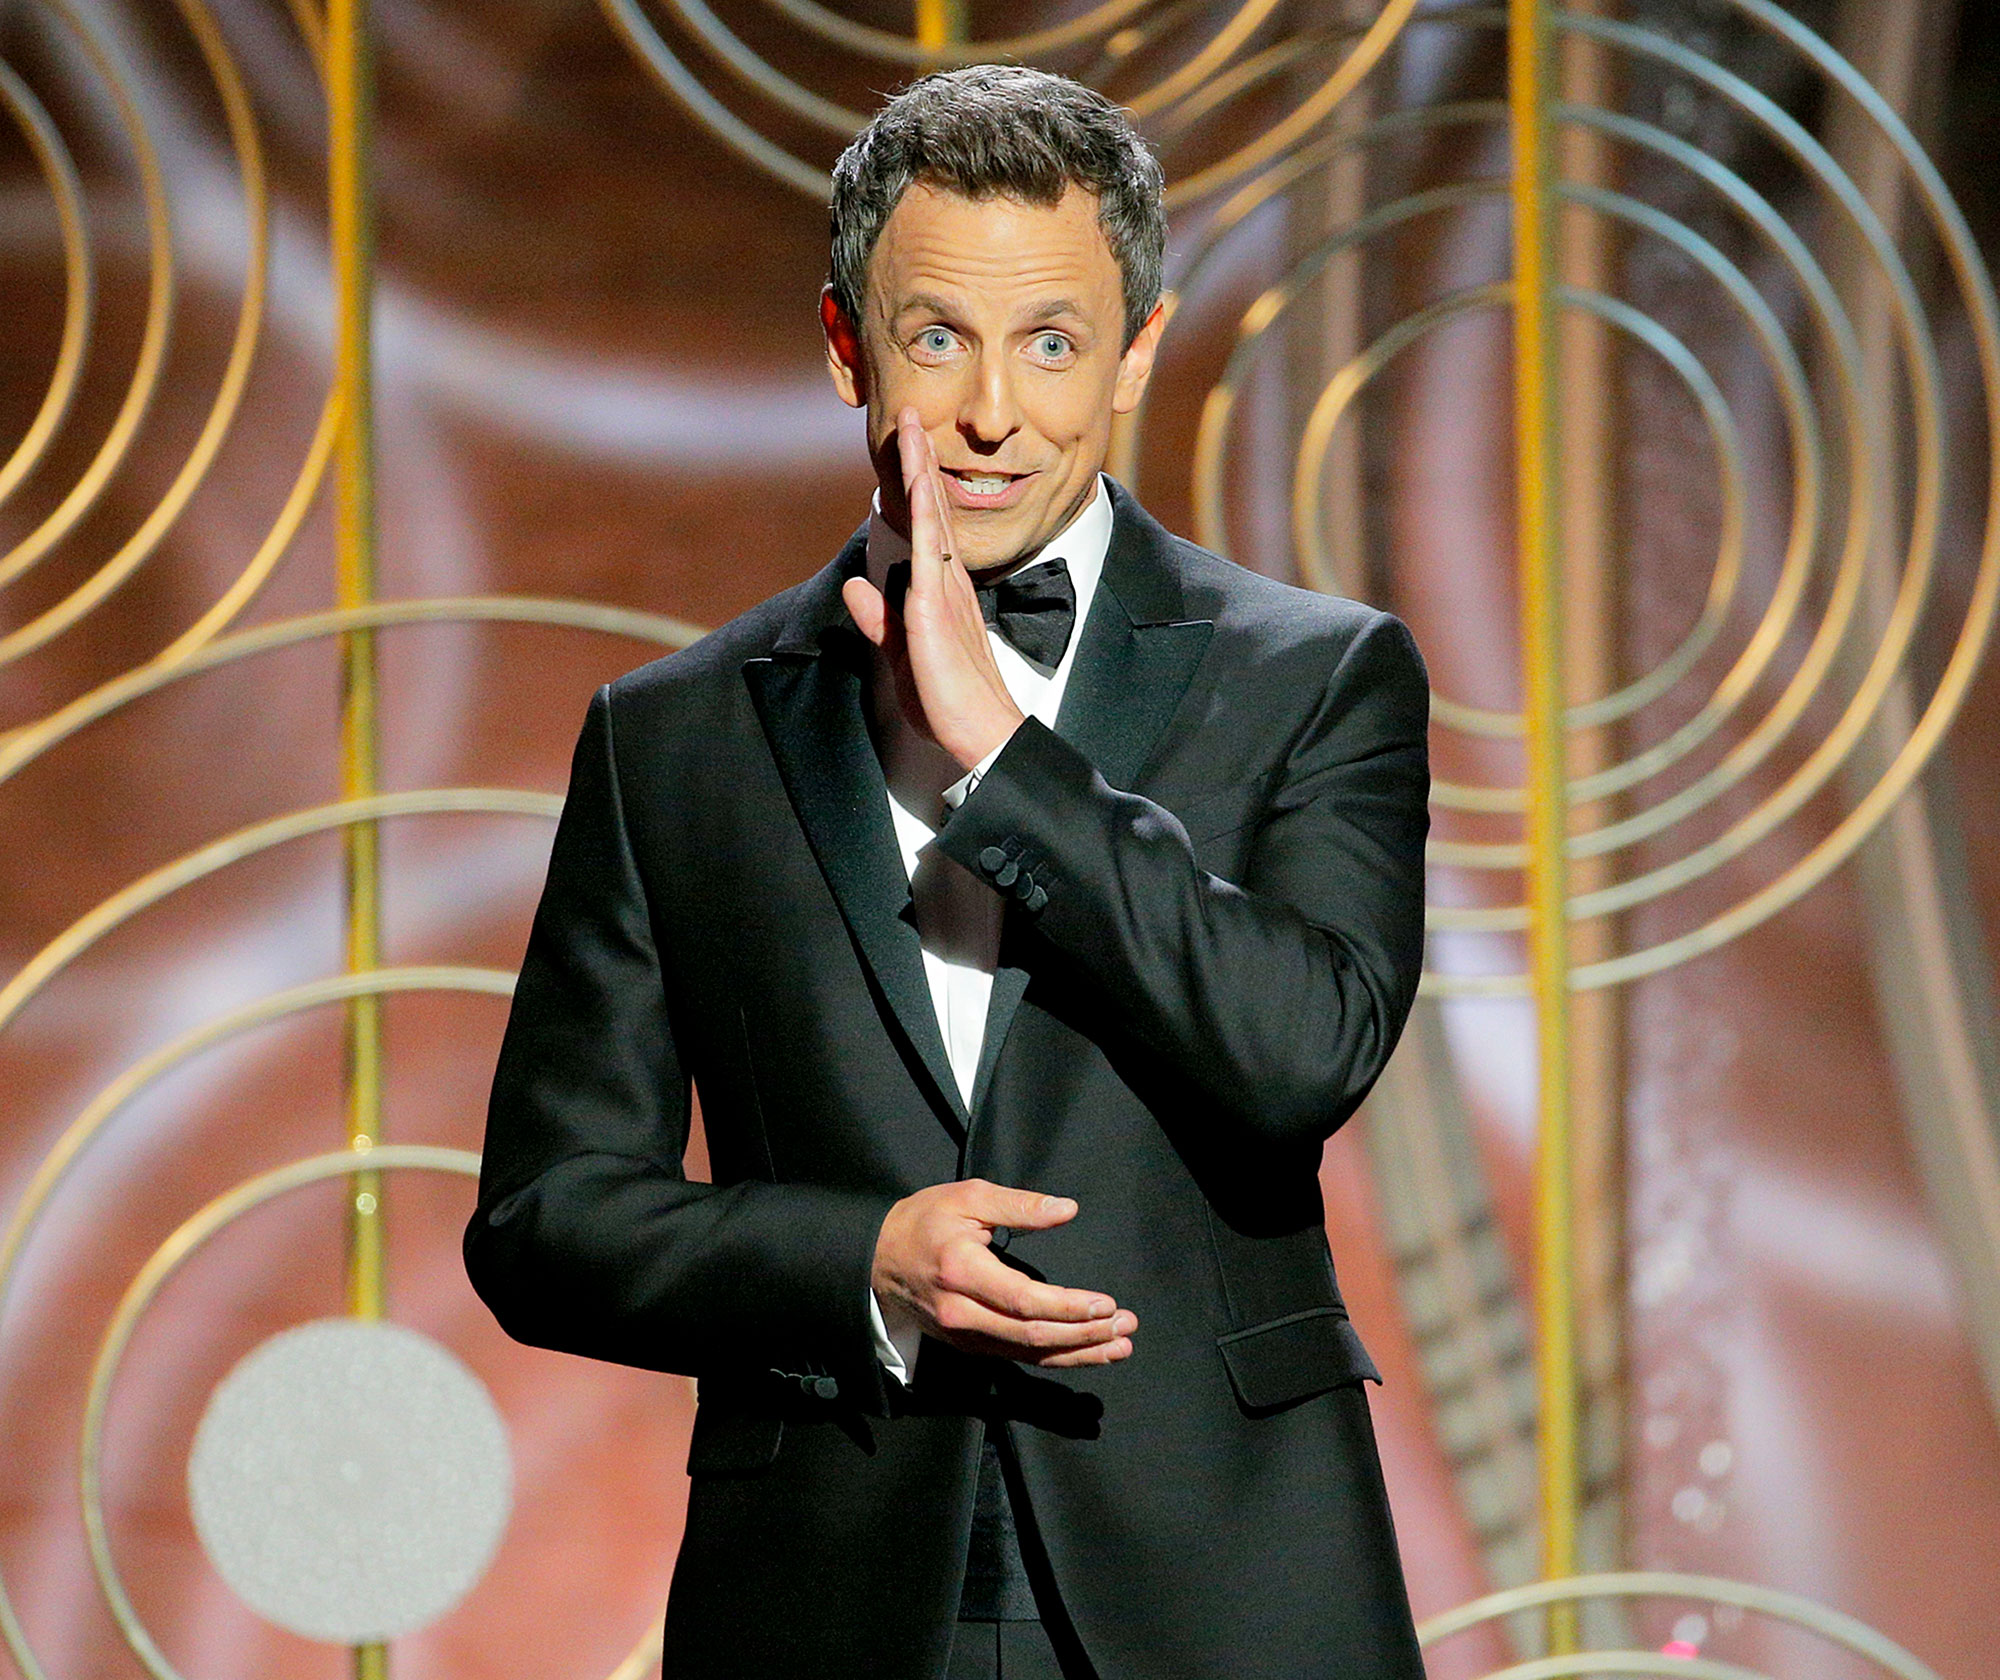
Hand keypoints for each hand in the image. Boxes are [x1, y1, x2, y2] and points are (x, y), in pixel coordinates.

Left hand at [842, 409, 1025, 769]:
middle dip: (919, 461)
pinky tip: (916, 487)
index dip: (914, 486)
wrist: (980, 733)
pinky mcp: (935, 609)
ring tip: (912, 430)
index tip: (907, 448)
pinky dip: (922, 516)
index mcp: (941, 590)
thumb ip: (878, 619)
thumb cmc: (948, 700)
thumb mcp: (900, 654)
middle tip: (911, 416)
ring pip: (930, 518)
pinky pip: (928, 552)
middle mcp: (947, 581)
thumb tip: (856, 587)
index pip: (925, 527)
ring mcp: (944, 591)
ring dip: (919, 472)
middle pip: (930, 508)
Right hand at [871, 1179, 1137, 1368]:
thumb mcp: (968, 1197)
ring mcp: (964, 1335)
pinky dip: (1055, 1357)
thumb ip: (1019, 1205)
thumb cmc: (925, 1222)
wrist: (877, 1259)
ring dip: (1078, 1353)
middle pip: (1032, 1336)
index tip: (1106, 1305)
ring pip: (1028, 1354)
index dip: (1068, 1308)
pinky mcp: (968, 1345)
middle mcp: (963, 1313)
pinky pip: (1017, 1356)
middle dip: (1084, 1335)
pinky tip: (1086, 1352)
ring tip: (1119, 1346)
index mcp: (963, 1272)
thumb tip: (1067, 1209)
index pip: (1024, 1301)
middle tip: (1126, 1326)